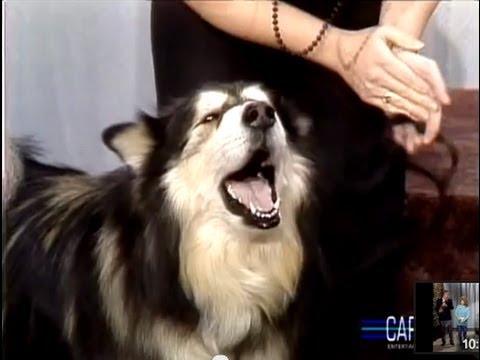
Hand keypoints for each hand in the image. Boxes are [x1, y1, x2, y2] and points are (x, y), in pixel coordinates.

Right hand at [335, 26, 449, 148]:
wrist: (339, 54)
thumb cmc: (363, 42)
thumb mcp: (383, 31)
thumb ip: (403, 38)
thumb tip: (421, 47)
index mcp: (382, 60)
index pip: (406, 76)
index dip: (421, 86)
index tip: (434, 92)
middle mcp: (376, 76)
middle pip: (403, 91)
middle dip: (420, 100)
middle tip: (436, 107)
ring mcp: (370, 89)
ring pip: (395, 101)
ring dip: (412, 109)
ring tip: (427, 115)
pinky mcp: (366, 97)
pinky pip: (385, 105)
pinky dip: (399, 110)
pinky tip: (410, 114)